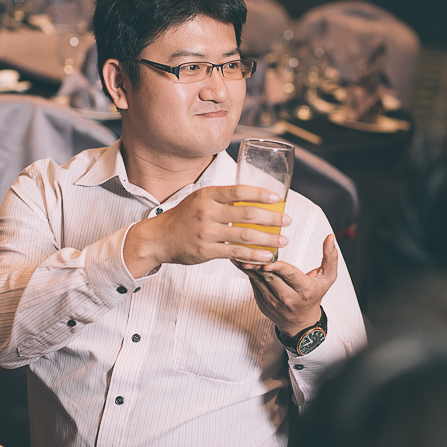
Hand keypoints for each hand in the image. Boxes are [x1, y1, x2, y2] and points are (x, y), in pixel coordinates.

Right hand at [123, 185, 288, 275]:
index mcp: (207, 195)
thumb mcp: (200, 199)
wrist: (159, 238)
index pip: (239, 191)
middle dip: (272, 218)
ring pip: (245, 235)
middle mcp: (207, 212)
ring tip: (283, 240)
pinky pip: (236, 254)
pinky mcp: (207, 251)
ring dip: (268, 238)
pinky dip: (255, 255)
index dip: (261, 194)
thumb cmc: (184, 217)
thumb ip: (222, 198)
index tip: (278, 198)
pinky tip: (267, 255)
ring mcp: (207, 232)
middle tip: (287, 221)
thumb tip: (253, 198)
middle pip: (248, 214)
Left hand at [236, 234, 337, 336]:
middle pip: (270, 277)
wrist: (301, 322)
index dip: (277, 266)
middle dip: (259, 263)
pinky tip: (239, 260)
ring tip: (238, 252)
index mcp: (304, 290)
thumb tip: (331, 237)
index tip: (268, 259)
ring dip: (248, 266)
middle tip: (248, 249)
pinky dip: (246, 272)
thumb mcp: (327, 278)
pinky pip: (253, 284)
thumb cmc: (314, 295)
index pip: (289, 275)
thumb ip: (330, 257)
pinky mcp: (262, 303)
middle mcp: (288, 298)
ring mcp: (273, 302)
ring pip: (258, 280)